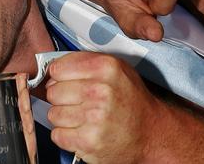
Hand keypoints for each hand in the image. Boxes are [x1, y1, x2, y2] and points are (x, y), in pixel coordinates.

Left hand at [46, 52, 160, 162]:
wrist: (152, 134)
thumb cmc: (130, 101)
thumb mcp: (115, 69)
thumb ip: (84, 62)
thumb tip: (51, 68)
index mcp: (105, 67)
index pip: (57, 68)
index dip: (58, 77)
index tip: (66, 82)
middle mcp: (100, 91)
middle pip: (52, 92)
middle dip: (61, 98)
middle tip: (79, 103)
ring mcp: (94, 117)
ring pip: (53, 114)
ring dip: (64, 119)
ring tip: (83, 119)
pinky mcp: (89, 141)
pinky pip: (57, 135)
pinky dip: (66, 136)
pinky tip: (82, 132)